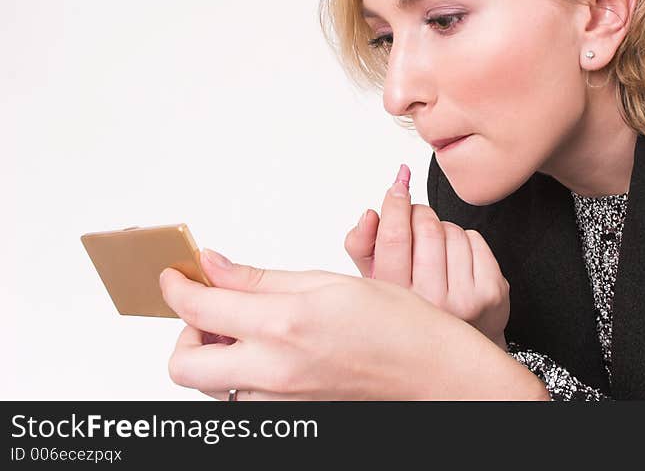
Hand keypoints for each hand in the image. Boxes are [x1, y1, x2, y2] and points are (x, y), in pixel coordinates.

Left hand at [158, 250, 547, 399]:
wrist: (432, 371)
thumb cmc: (398, 323)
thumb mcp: (329, 282)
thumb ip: (262, 278)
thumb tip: (215, 266)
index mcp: (284, 325)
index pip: (200, 309)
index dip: (177, 288)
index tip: (175, 275)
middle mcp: (274, 371)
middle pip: (183, 367)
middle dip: (183, 334)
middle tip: (208, 309)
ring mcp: (279, 401)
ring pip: (211, 386)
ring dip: (213, 355)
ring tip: (246, 328)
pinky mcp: (290, 414)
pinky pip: (242, 398)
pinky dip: (240, 374)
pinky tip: (269, 349)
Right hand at [344, 164, 509, 349]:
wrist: (452, 352)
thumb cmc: (409, 308)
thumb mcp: (374, 281)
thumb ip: (362, 245)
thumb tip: (371, 213)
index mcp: (396, 301)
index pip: (394, 238)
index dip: (395, 205)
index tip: (397, 186)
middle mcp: (431, 304)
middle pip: (427, 228)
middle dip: (419, 213)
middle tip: (414, 220)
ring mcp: (466, 300)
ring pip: (452, 230)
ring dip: (441, 229)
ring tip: (435, 252)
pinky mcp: (492, 293)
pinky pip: (476, 239)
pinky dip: (464, 240)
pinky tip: (456, 262)